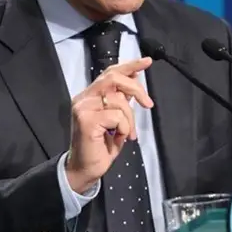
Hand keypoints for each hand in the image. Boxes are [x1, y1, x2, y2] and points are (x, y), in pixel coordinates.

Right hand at [64, 57, 153, 192]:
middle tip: (148, 103)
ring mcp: (83, 108)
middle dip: (136, 88)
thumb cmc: (101, 147)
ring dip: (130, 119)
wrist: (85, 170)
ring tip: (127, 134)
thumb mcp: (116, 120)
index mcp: (90, 96)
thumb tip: (135, 78)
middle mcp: (83, 98)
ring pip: (118, 100)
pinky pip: (116, 116)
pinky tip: (118, 138)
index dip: (129, 65)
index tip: (147, 61)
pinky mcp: (86, 120)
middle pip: (113, 78)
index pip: (109, 72)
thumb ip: (122, 99)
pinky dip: (124, 128)